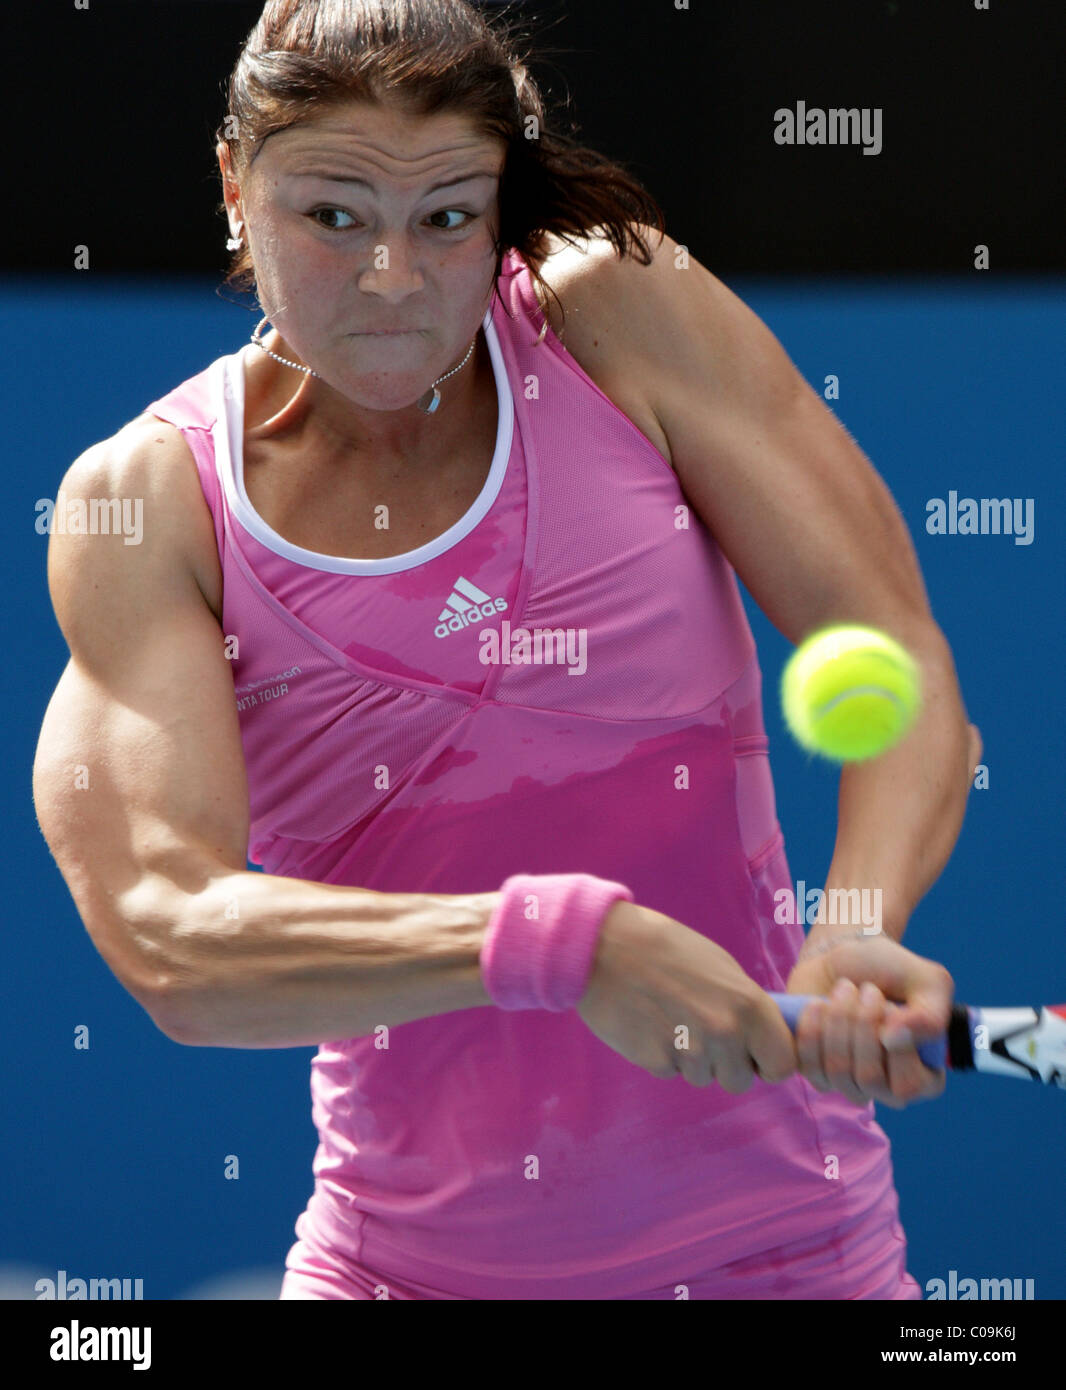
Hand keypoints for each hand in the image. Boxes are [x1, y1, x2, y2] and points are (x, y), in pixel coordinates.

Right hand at [578, 900, 797, 1090]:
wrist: (606, 946)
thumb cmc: (667, 948)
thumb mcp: (722, 968)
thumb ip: (747, 1008)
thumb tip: (761, 1040)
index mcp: (749, 1006)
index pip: (783, 1065)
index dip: (768, 1062)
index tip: (754, 1055)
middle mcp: (725, 1034)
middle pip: (739, 1081)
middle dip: (725, 1065)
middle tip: (703, 1032)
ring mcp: (690, 1051)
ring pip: (702, 1079)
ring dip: (691, 1059)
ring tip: (671, 1019)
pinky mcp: (656, 1061)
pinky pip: (670, 1071)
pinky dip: (662, 1055)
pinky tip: (649, 1024)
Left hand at [785, 931, 952, 1108]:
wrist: (845, 959)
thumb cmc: (892, 971)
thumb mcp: (928, 982)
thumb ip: (928, 1017)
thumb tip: (891, 1041)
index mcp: (925, 1078)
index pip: (907, 1085)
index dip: (895, 1042)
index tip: (890, 1004)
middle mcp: (888, 1090)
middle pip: (868, 1078)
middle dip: (862, 1024)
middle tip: (865, 989)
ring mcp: (850, 1085)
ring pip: (837, 1072)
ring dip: (838, 1022)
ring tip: (844, 989)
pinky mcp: (817, 1072)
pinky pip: (808, 1066)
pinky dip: (811, 1030)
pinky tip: (817, 1004)